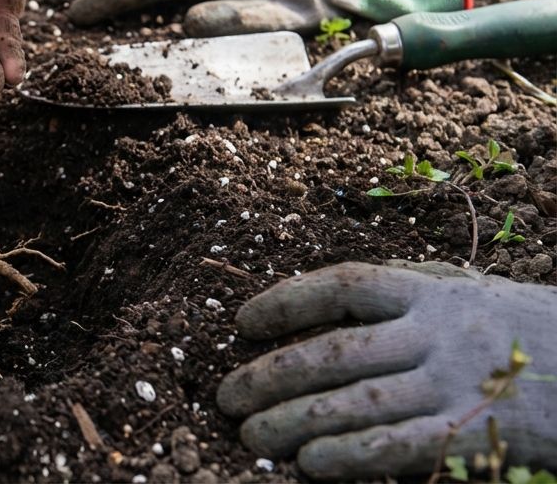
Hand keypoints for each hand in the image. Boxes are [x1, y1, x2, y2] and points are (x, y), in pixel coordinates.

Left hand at [218, 261, 556, 479]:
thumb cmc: (541, 335)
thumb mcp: (479, 296)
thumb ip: (417, 295)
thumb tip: (337, 307)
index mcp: (437, 291)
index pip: (343, 284)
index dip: (285, 301)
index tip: (241, 322)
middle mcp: (440, 332)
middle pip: (333, 350)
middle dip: (269, 374)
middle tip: (225, 397)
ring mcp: (459, 382)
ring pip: (353, 402)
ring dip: (292, 421)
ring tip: (250, 436)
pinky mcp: (480, 433)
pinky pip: (398, 446)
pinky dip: (348, 457)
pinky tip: (308, 466)